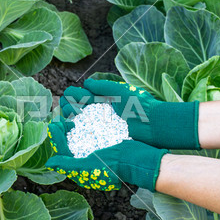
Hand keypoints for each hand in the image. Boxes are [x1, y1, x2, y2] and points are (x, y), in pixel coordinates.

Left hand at [45, 118, 168, 191]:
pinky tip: (85, 113)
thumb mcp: (89, 167)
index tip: (55, 124)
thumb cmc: (114, 167)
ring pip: (78, 134)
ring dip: (73, 122)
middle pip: (69, 142)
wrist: (139, 160)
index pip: (62, 152)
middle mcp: (86, 160)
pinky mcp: (105, 143)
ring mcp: (96, 151)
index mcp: (80, 168)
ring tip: (71, 112)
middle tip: (63, 116)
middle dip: (63, 128)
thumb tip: (49, 164)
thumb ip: (69, 165)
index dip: (56, 138)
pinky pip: (90, 131)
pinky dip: (85, 122)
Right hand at [60, 79, 199, 149]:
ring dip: (67, 116)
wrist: (153, 125)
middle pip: (72, 106)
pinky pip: (82, 133)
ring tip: (73, 117)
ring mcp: (97, 124)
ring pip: (73, 119)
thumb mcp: (120, 91)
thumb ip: (103, 87)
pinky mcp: (100, 136)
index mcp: (101, 98)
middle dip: (67, 105)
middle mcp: (97, 111)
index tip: (76, 99)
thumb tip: (85, 84)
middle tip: (73, 110)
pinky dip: (73, 128)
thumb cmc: (139, 106)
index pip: (78, 95)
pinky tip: (74, 127)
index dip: (72, 95)